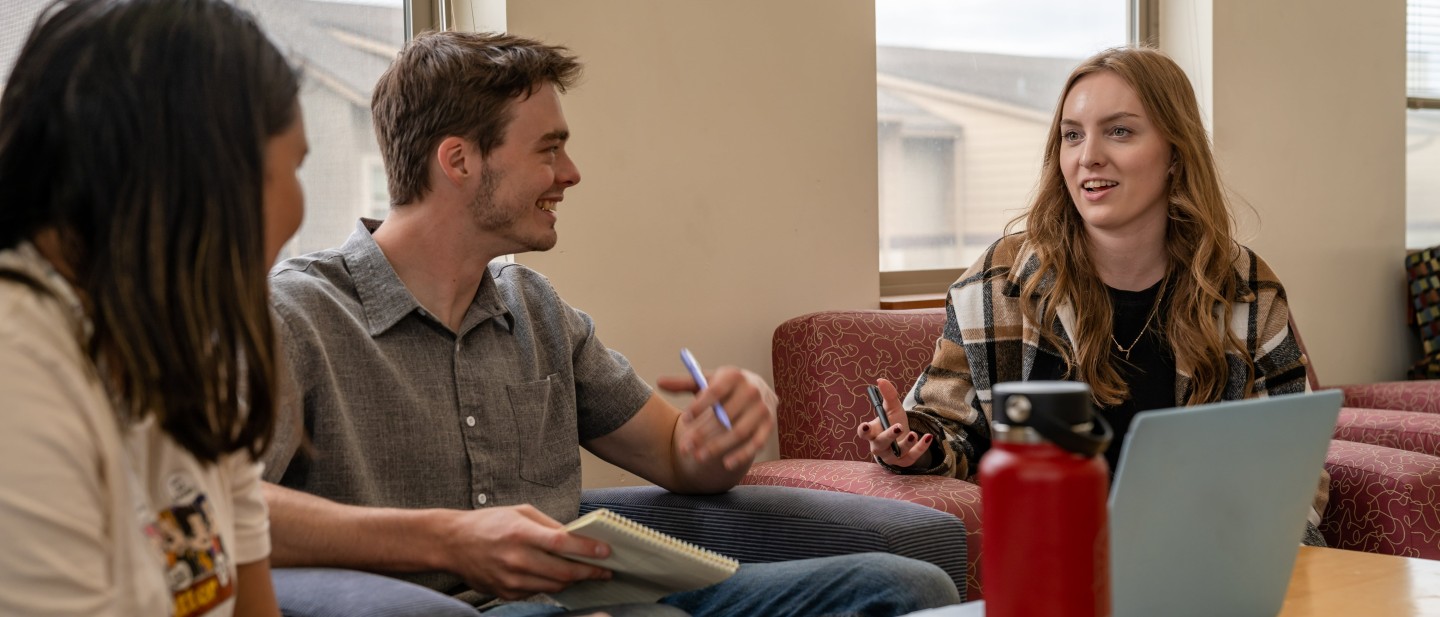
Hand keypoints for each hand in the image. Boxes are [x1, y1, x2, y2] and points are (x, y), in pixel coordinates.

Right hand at [440, 504, 612, 599]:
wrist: (452, 543)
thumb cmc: (488, 524)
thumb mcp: (520, 512)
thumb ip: (549, 526)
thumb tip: (576, 538)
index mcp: (520, 533)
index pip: (562, 544)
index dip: (587, 550)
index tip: (606, 551)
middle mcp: (516, 559)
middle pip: (563, 573)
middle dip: (589, 572)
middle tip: (604, 569)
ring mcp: (510, 580)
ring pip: (554, 587)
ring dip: (573, 581)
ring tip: (585, 572)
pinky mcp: (506, 593)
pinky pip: (538, 592)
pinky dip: (551, 585)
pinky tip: (556, 576)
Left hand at [658, 366, 775, 471]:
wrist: (757, 390)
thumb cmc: (725, 387)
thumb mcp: (707, 381)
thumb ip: (684, 383)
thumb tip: (659, 381)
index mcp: (734, 376)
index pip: (716, 391)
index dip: (699, 406)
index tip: (684, 420)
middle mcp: (752, 390)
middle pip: (725, 415)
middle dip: (703, 433)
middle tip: (684, 448)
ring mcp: (762, 409)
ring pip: (739, 432)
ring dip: (718, 446)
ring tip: (698, 457)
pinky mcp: (769, 425)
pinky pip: (756, 443)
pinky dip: (742, 455)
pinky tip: (725, 464)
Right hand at [856, 378, 931, 466]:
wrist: (904, 437)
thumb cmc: (893, 421)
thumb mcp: (892, 408)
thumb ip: (888, 395)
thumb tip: (881, 380)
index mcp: (873, 433)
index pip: (864, 433)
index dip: (864, 431)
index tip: (866, 426)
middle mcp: (879, 447)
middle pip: (880, 444)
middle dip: (889, 436)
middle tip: (898, 426)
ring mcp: (891, 456)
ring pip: (897, 453)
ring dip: (906, 444)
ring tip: (913, 433)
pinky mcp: (904, 462)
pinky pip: (913, 457)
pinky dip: (921, 448)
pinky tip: (928, 437)